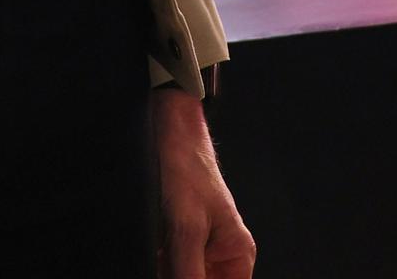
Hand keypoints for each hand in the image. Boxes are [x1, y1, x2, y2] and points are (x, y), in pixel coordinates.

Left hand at [153, 89, 255, 277]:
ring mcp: (202, 247)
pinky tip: (158, 249)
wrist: (171, 131)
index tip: (184, 275)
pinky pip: (172, 263)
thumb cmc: (187, 171)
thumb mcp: (187, 229)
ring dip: (171, 269)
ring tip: (166, 248)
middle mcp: (224, 254)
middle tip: (170, 260)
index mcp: (238, 254)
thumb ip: (189, 273)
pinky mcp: (182, 238)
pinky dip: (164, 262)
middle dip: (183, 275)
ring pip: (185, 275)